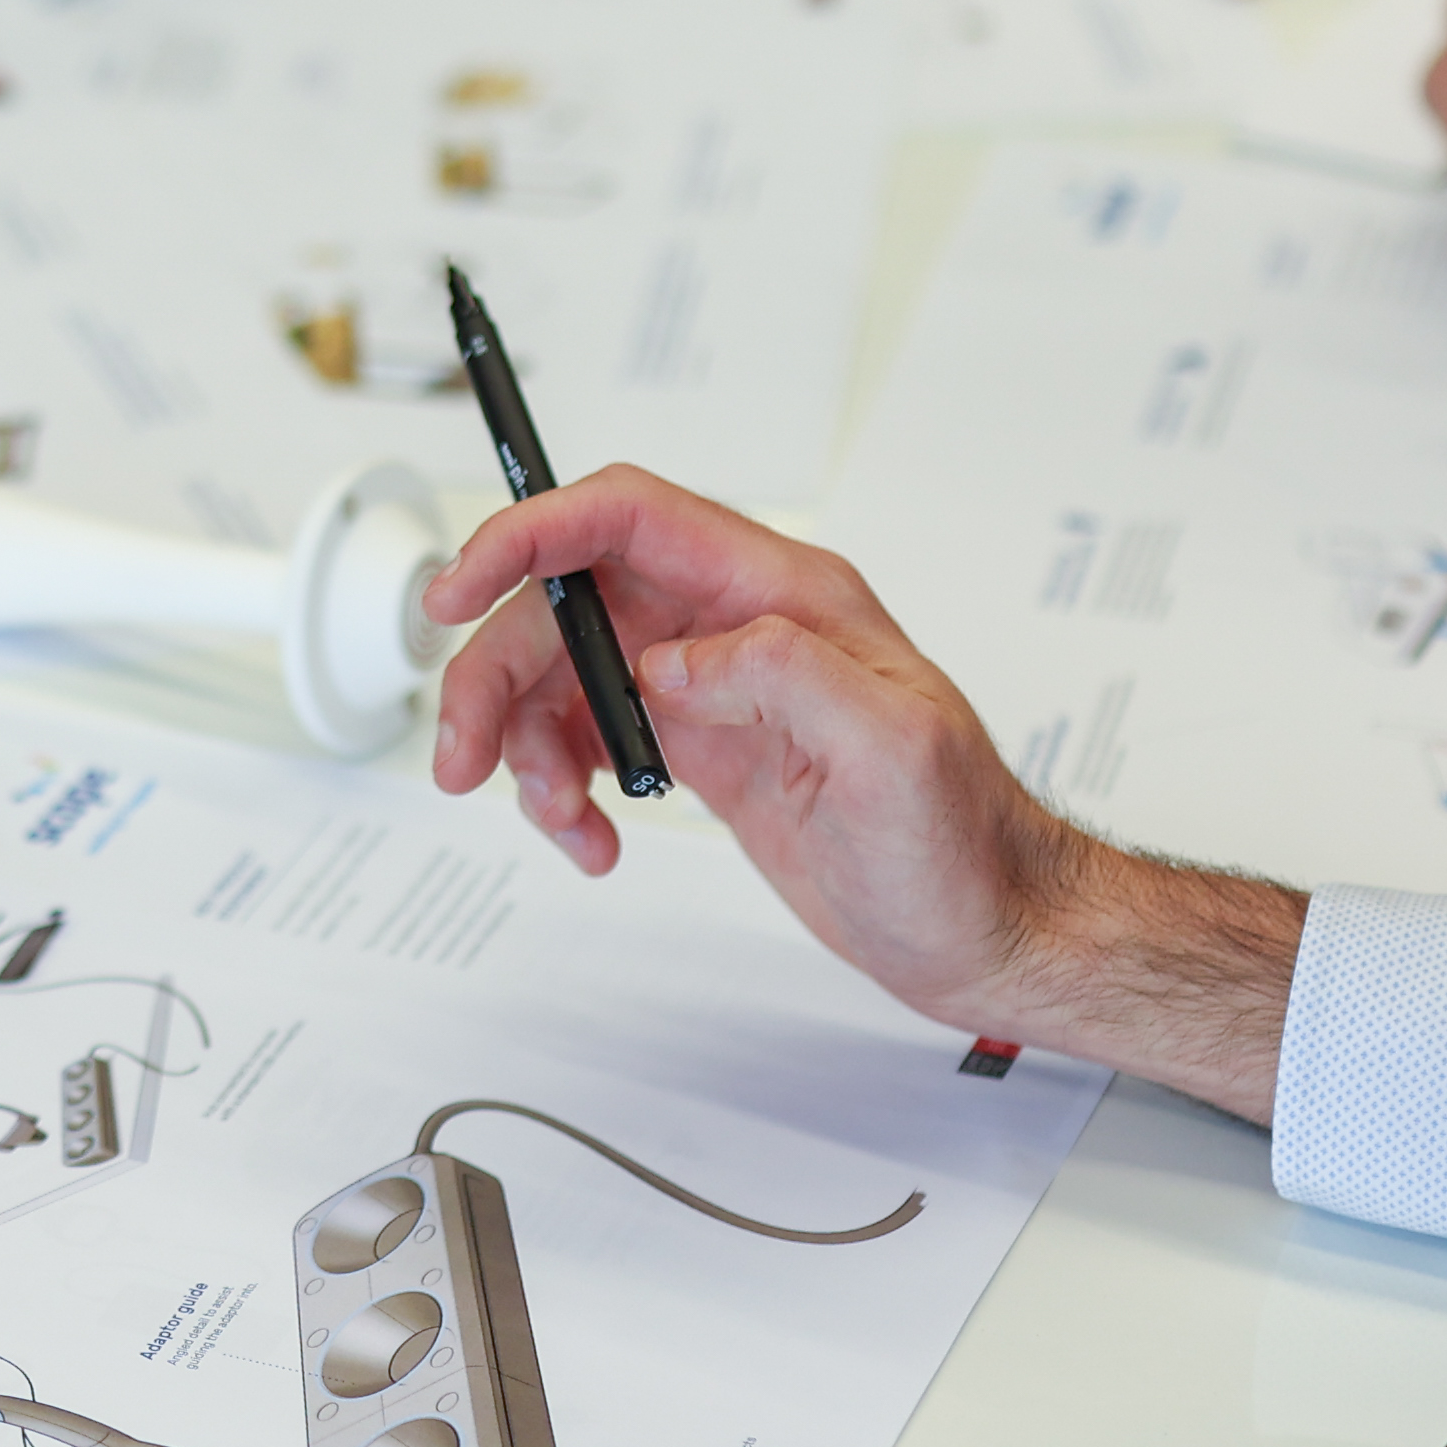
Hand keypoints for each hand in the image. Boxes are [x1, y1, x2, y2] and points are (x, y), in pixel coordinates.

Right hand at [422, 466, 1079, 1021]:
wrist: (989, 929)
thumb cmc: (965, 844)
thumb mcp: (893, 750)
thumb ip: (785, 675)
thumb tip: (673, 658)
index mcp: (780, 594)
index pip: (627, 517)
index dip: (529, 535)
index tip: (457, 588)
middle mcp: (738, 625)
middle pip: (570, 603)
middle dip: (497, 671)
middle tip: (462, 755)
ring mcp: (717, 688)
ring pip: (566, 675)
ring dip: (527, 744)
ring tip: (559, 818)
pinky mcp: (704, 749)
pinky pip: (593, 739)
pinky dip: (566, 788)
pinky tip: (594, 838)